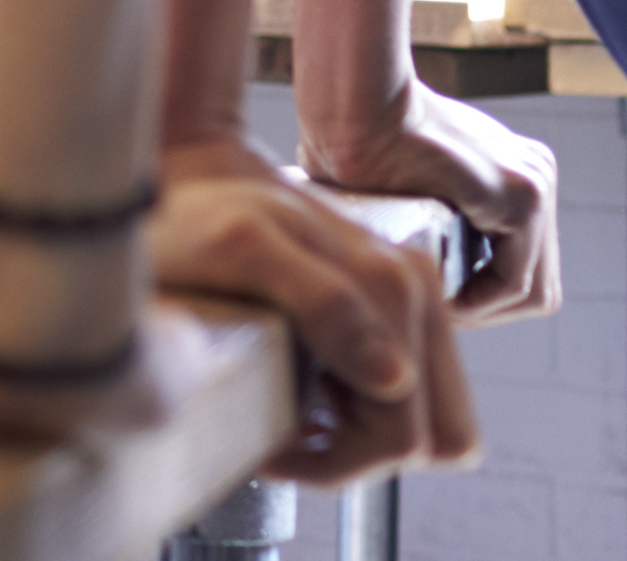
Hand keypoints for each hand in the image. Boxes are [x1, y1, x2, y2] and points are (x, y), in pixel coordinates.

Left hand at [150, 158, 480, 478]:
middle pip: (436, 436)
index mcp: (396, 285)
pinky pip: (408, 393)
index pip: (407, 435)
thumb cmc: (198, 208)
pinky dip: (362, 407)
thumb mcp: (238, 247)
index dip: (340, 458)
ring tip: (294, 400)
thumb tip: (396, 378)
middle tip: (292, 428)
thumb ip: (319, 302)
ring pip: (427, 420)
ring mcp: (411, 298)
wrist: (189, 167)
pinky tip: (306, 381)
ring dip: (363, 431)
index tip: (277, 441)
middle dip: (363, 451)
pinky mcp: (392, 308)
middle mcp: (418, 290)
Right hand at [302, 82, 561, 323]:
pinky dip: (481, 303)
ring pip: (531, 287)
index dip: (481, 288)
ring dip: (482, 310)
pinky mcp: (526, 200)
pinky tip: (442, 303)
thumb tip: (401, 261)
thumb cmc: (354, 137)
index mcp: (510, 167)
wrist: (353, 103)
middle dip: (488, 302)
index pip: (518, 254)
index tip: (435, 299)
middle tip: (440, 313)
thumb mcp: (405, 175)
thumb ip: (426, 207)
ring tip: (436, 313)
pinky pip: (516, 282)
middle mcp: (536, 173)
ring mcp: (538, 184)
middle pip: (533, 275)